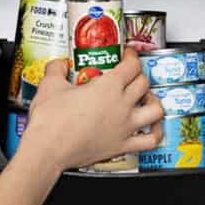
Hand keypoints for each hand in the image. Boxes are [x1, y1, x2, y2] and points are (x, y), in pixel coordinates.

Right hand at [20, 48, 163, 173]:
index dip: (131, 56)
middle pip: (143, 83)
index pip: (131, 65)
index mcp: (108, 87)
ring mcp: (124, 127)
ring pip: (155, 110)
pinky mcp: (121, 146)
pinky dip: (156, 133)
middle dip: (138, 75)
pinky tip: (154, 129)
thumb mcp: (49, 86)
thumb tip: (58, 65)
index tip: (127, 55)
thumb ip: (56, 70)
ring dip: (154, 101)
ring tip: (148, 98)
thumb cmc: (51, 122)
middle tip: (130, 75)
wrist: (47, 150)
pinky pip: (149, 140)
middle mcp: (121, 105)